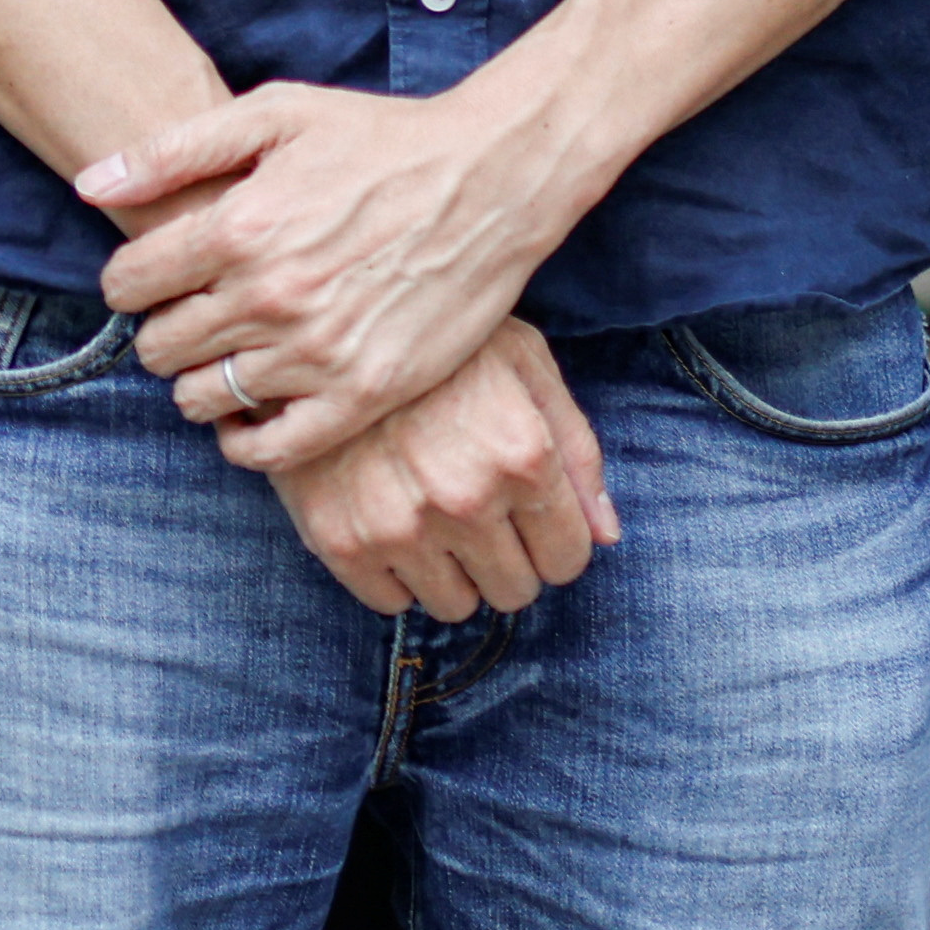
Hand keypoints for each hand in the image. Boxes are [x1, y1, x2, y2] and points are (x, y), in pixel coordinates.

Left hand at [79, 66, 616, 474]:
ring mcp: (318, 352)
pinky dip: (244, 440)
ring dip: (199, 381)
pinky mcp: (364, 394)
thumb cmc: (379, 140)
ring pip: (203, 398)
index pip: (128, 285)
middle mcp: (270, 296)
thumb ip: (173, 151)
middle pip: (159, 347)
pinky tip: (250, 412)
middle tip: (190, 316)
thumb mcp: (274, 115)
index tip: (150, 280)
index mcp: (240, 226)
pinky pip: (270, 449)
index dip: (127, 284)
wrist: (490, 180)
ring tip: (224, 356)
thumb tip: (88, 183)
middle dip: (160, 331)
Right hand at [269, 321, 620, 619]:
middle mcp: (465, 499)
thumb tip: (606, 533)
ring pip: (455, 605)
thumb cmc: (438, 340)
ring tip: (430, 514)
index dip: (554, 539)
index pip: (568, 559)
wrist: (322, 323)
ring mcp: (399, 525)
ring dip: (451, 571)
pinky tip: (386, 518)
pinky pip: (390, 602)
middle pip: (514, 591)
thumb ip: (576, 449)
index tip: (528, 516)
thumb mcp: (524, 364)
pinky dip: (393, 573)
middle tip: (477, 513)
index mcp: (522, 454)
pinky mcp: (339, 539)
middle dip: (506, 558)